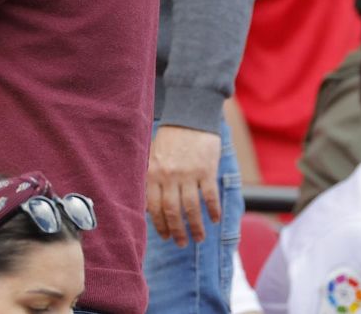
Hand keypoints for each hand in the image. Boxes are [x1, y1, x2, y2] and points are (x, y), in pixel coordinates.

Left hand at [146, 124, 221, 246]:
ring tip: (199, 238)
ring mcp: (188, 174)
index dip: (160, 224)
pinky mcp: (206, 170)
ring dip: (196, 227)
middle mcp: (169, 176)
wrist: (189, 118)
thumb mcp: (153, 157)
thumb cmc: (170, 140)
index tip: (166, 236)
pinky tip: (214, 220)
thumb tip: (147, 207)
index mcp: (153, 173)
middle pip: (172, 211)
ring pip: (191, 208)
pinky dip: (212, 210)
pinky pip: (210, 196)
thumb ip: (150, 180)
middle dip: (177, 231)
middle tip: (181, 243)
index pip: (154, 206)